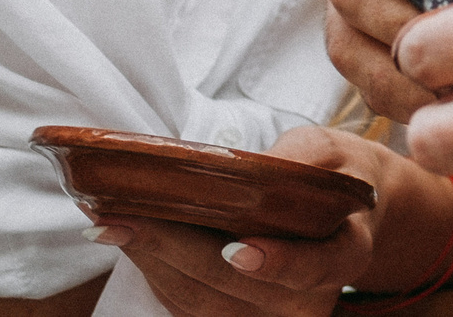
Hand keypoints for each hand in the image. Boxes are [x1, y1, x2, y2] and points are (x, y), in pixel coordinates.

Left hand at [86, 126, 452, 313]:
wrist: (339, 214)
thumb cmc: (332, 175)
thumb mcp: (330, 150)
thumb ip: (301, 158)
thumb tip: (251, 168)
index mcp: (344, 255)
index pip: (312, 269)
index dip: (276, 263)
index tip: (237, 249)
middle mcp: (307, 301)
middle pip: (235, 287)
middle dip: (173, 250)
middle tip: (122, 217)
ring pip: (201, 302)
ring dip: (150, 260)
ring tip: (109, 220)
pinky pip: (186, 304)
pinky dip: (152, 269)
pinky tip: (126, 235)